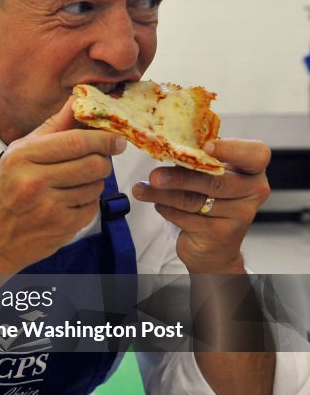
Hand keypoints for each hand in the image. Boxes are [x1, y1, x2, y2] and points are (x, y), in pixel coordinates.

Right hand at [0, 97, 126, 271]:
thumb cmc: (2, 194)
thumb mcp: (17, 155)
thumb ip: (51, 128)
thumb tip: (79, 98)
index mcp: (22, 157)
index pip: (76, 141)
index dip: (103, 138)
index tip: (116, 138)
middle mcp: (34, 181)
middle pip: (93, 163)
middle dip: (103, 160)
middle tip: (100, 160)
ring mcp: (49, 207)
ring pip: (96, 186)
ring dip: (94, 182)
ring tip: (74, 184)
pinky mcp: (61, 227)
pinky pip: (92, 207)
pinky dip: (87, 203)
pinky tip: (69, 203)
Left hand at [132, 139, 269, 272]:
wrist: (215, 248)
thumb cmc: (210, 200)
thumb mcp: (210, 176)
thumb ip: (198, 161)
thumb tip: (167, 146)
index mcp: (253, 170)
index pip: (255, 154)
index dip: (231, 149)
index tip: (205, 147)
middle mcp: (253, 192)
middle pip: (215, 181)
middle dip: (180, 177)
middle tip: (154, 176)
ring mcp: (239, 216)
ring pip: (195, 200)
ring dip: (163, 194)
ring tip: (140, 190)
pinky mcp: (219, 235)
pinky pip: (186, 218)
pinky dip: (167, 210)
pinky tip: (158, 205)